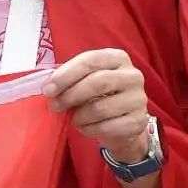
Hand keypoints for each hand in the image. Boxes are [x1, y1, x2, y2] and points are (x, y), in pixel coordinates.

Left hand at [42, 48, 150, 165]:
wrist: (121, 122)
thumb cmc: (98, 95)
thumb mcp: (86, 80)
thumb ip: (70, 79)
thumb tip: (49, 88)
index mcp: (118, 58)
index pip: (90, 60)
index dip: (67, 74)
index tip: (48, 89)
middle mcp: (133, 75)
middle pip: (97, 82)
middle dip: (70, 95)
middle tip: (54, 105)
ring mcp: (138, 99)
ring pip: (100, 108)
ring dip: (79, 116)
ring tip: (71, 118)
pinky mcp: (138, 122)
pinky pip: (106, 127)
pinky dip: (89, 129)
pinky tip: (84, 127)